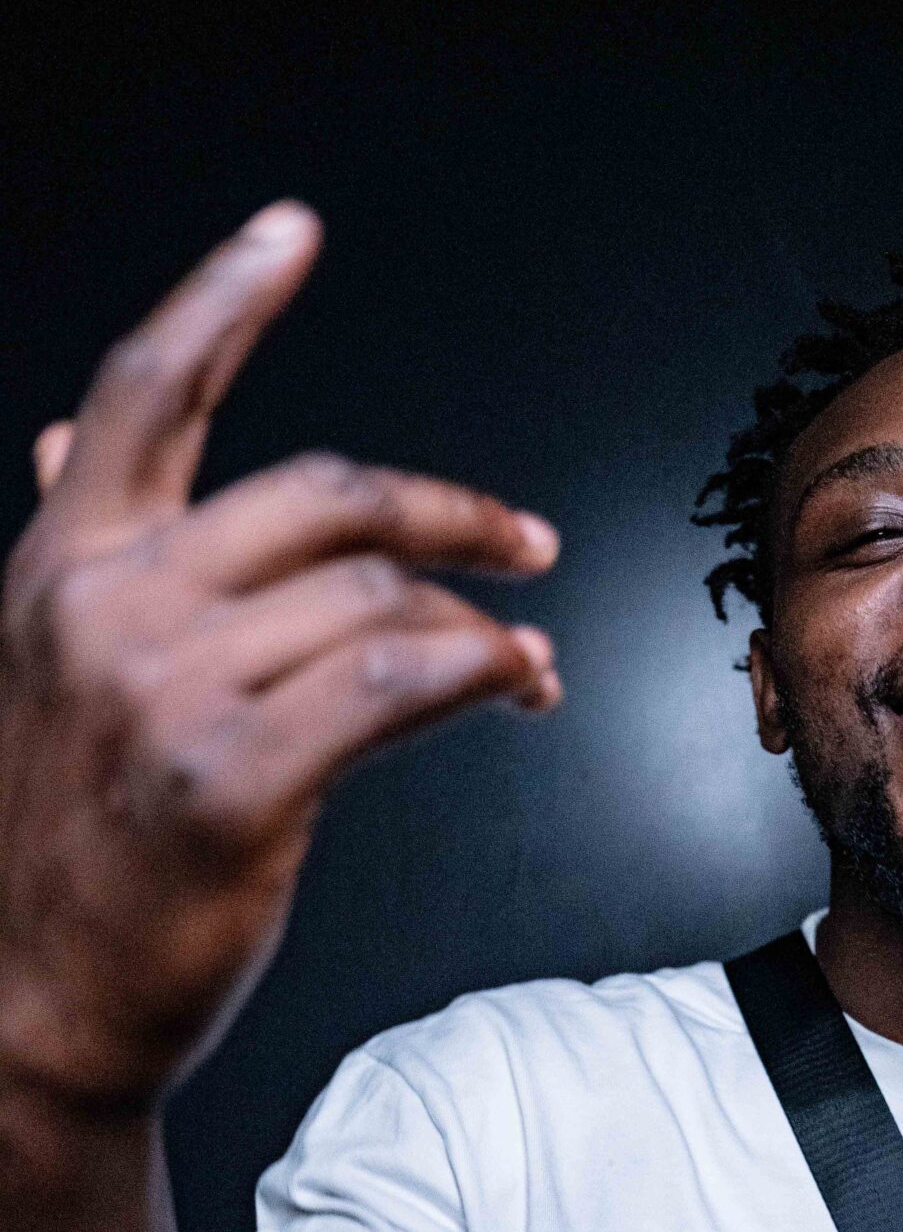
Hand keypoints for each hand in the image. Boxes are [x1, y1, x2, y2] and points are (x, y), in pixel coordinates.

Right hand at [0, 203, 560, 1114]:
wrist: (37, 1003)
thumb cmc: (67, 841)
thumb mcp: (47, 669)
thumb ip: (83, 542)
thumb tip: (71, 433)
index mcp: (63, 564)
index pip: (148, 390)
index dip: (223, 295)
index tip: (292, 229)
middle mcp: (105, 606)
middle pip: (321, 495)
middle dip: (447, 511)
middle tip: (526, 543)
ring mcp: (162, 693)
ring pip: (376, 598)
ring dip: (480, 623)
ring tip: (523, 667)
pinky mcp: (229, 783)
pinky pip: (394, 683)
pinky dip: (477, 671)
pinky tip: (512, 689)